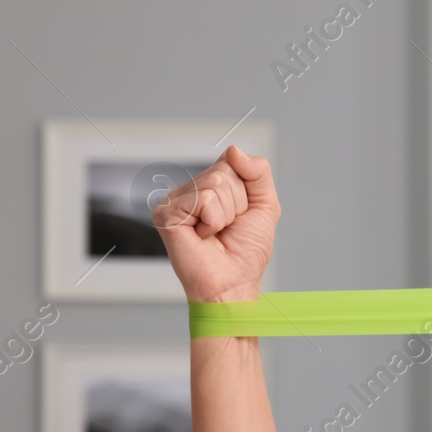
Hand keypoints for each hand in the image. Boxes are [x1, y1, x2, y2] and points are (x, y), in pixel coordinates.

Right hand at [152, 145, 280, 302]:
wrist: (233, 282)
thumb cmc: (245, 252)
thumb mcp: (266, 206)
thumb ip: (258, 172)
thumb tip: (233, 149)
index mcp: (210, 186)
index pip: (232, 161)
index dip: (247, 189)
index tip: (243, 213)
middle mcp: (190, 191)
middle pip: (225, 172)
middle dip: (238, 203)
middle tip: (228, 227)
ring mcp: (176, 201)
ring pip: (215, 184)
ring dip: (227, 214)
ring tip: (216, 233)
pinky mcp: (166, 213)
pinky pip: (203, 199)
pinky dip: (213, 221)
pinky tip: (203, 236)